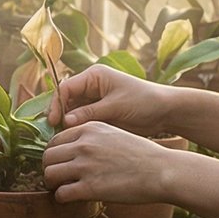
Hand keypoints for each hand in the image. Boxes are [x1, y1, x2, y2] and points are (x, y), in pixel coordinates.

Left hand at [42, 122, 177, 204]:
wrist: (161, 171)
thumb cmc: (142, 155)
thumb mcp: (114, 134)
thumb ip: (92, 139)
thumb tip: (74, 151)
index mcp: (89, 128)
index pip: (55, 140)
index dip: (56, 154)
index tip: (61, 164)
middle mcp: (84, 144)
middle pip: (48, 157)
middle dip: (51, 169)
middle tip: (59, 178)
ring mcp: (85, 166)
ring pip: (49, 174)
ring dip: (54, 184)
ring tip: (64, 188)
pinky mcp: (89, 188)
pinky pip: (61, 194)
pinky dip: (63, 198)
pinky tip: (73, 198)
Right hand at [49, 64, 174, 135]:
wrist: (164, 111)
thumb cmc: (143, 101)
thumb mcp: (115, 106)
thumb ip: (90, 113)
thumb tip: (65, 121)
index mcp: (94, 76)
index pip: (66, 88)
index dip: (56, 104)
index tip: (53, 121)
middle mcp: (92, 86)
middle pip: (66, 100)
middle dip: (59, 116)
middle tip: (54, 134)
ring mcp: (95, 101)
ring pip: (72, 112)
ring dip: (67, 124)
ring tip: (62, 140)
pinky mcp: (100, 114)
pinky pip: (82, 121)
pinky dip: (77, 129)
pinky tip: (73, 141)